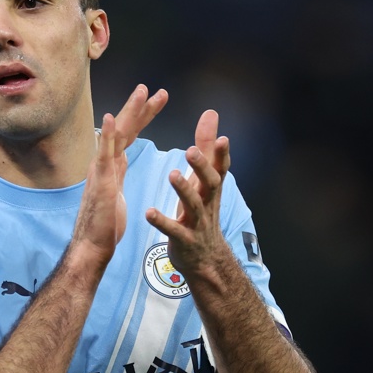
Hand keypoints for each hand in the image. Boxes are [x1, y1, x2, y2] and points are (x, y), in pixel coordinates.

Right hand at [71, 85, 167, 268]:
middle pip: (126, 129)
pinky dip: (108, 135)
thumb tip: (119, 165)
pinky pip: (105, 154)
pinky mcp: (100, 181)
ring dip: (130, 112)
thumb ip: (116, 177)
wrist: (92, 246)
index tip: (155, 101)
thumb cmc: (103, 226)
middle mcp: (105, 163)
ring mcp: (101, 170)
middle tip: (156, 90)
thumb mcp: (115, 194)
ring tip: (142, 92)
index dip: (142, 117)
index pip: (130, 135)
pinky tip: (112, 118)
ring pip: (118, 135)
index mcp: (112, 166)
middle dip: (141, 109)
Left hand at [146, 109, 230, 275]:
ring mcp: (197, 223)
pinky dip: (162, 221)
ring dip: (184, 190)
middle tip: (191, 151)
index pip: (220, 168)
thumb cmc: (202, 213)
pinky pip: (173, 230)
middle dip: (202, 168)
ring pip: (193, 205)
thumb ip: (206, 148)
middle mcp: (207, 204)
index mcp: (210, 189)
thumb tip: (211, 113)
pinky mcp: (184, 240)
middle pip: (210, 184)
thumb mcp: (205, 181)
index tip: (223, 138)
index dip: (222, 154)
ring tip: (172, 174)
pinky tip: (149, 212)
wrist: (205, 259)